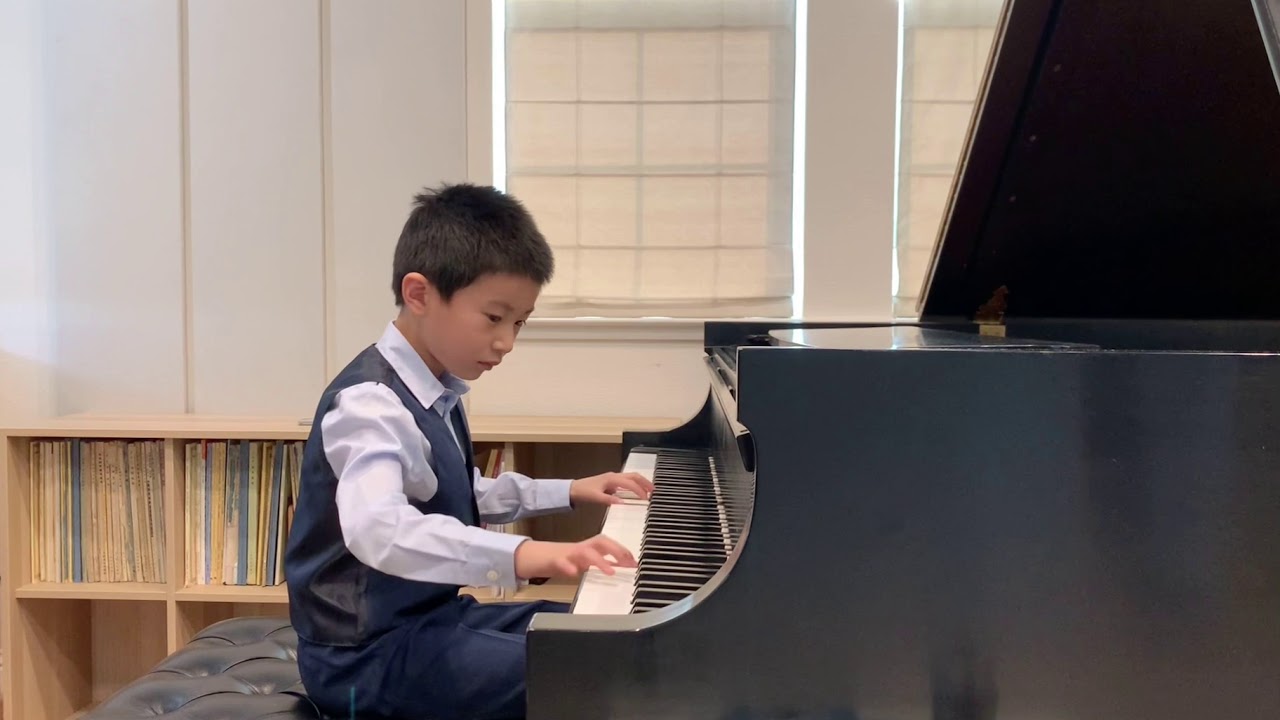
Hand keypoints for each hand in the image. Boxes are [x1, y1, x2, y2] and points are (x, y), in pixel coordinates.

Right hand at [514, 535, 636, 578]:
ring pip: (585, 552)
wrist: (538, 557)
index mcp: (590, 548)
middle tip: (628, 562)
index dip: (623, 551)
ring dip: (598, 561)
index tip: (635, 563)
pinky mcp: (555, 560)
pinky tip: (574, 573)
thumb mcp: (586, 561)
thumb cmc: (566, 560)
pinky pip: (562, 562)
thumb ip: (603, 562)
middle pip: (601, 541)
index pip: (610, 544)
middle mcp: (582, 548)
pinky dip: (568, 567)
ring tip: (610, 572)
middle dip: (616, 550)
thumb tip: (623, 565)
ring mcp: (568, 553)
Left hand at [570, 471, 653, 505]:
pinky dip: (634, 485)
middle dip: (644, 482)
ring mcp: (612, 478)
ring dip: (640, 483)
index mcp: (611, 478)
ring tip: (649, 490)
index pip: (630, 483)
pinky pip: (625, 482)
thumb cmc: (583, 492)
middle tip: (654, 490)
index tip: (646, 499)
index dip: (639, 490)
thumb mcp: (595, 498)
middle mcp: (613, 476)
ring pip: (630, 478)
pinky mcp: (610, 482)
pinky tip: (636, 492)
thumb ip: (609, 500)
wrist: (572, 490)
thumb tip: (623, 503)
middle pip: (633, 476)